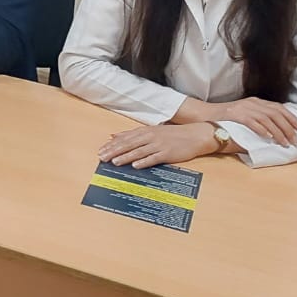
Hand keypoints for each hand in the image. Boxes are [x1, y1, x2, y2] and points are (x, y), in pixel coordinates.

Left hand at [99, 122, 217, 168]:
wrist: (195, 135)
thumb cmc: (173, 134)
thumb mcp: (151, 131)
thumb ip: (132, 134)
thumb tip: (114, 136)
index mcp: (145, 131)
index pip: (124, 138)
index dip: (112, 145)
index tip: (101, 151)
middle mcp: (150, 137)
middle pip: (128, 144)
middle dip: (114, 151)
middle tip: (102, 158)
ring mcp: (159, 145)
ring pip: (138, 151)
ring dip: (126, 157)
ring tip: (115, 162)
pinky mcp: (168, 153)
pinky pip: (154, 158)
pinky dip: (144, 161)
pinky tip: (136, 165)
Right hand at [210, 98, 296, 146]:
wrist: (205, 116)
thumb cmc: (226, 119)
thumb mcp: (244, 114)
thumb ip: (258, 119)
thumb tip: (276, 132)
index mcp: (255, 102)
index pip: (278, 107)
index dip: (290, 117)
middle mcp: (251, 103)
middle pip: (275, 113)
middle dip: (287, 126)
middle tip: (294, 138)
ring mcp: (243, 108)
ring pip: (267, 118)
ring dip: (278, 131)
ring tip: (284, 142)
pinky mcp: (235, 115)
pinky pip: (252, 122)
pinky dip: (262, 129)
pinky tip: (269, 137)